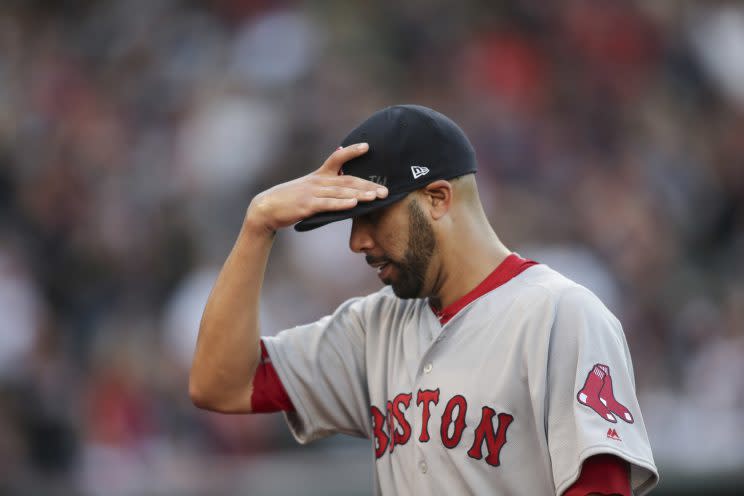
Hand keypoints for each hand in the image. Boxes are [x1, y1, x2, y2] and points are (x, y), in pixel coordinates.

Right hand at [246, 143, 387, 232]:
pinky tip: (354, 205)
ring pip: (341, 193)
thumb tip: (343, 181)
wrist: (267, 208)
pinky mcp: (307, 206)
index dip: (352, 151)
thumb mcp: (308, 188)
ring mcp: (312, 193)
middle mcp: (318, 181)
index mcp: (319, 175)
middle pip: (348, 180)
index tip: (368, 146)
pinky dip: (342, 204)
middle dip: (368, 185)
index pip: (337, 158)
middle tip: (386, 190)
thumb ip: (326, 184)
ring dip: (360, 195)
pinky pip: (328, 204)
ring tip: (376, 197)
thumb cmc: (290, 200)